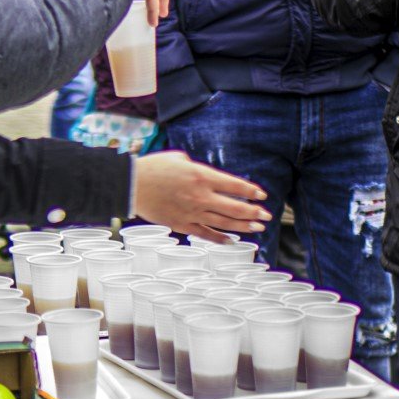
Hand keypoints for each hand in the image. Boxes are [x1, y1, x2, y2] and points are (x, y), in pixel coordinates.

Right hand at [132, 151, 270, 241]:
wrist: (131, 184)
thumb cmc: (154, 167)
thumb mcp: (180, 158)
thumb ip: (198, 168)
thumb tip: (209, 177)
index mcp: (202, 176)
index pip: (235, 185)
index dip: (251, 191)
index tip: (262, 196)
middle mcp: (200, 196)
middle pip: (235, 207)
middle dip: (254, 212)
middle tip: (266, 216)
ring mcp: (192, 212)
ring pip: (224, 223)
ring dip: (243, 226)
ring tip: (257, 228)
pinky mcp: (182, 225)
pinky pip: (205, 233)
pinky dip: (220, 238)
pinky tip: (231, 241)